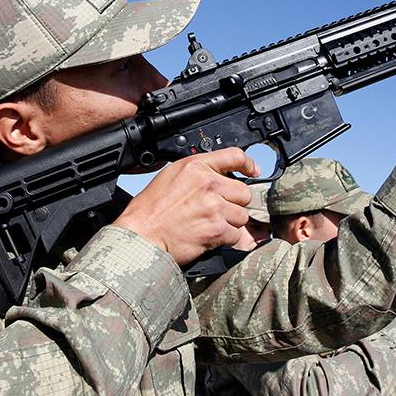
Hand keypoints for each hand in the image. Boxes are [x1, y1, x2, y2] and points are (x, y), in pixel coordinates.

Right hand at [114, 148, 259, 264]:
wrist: (142, 235)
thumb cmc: (150, 210)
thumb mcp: (171, 176)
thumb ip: (198, 174)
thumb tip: (221, 179)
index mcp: (196, 167)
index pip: (234, 156)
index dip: (248, 164)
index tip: (253, 171)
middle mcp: (208, 184)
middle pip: (244, 192)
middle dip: (234, 204)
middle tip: (216, 211)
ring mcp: (214, 207)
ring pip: (241, 215)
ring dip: (230, 223)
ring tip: (208, 225)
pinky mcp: (217, 229)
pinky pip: (236, 234)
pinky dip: (226, 239)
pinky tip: (208, 237)